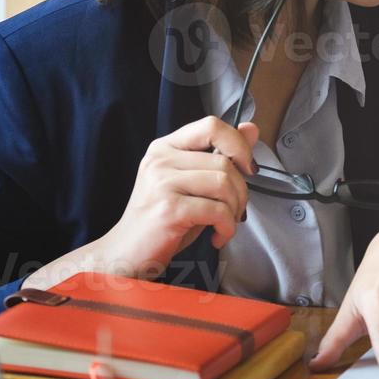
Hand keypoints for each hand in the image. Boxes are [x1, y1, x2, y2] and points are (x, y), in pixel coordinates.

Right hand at [23, 116, 259, 288]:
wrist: (127, 253)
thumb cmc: (164, 219)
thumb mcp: (193, 183)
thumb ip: (220, 154)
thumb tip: (252, 128)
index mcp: (166, 147)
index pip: (212, 125)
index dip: (238, 144)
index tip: (246, 168)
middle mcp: (161, 159)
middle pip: (224, 162)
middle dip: (241, 191)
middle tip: (234, 211)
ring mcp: (161, 183)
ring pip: (223, 184)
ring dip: (235, 210)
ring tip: (224, 224)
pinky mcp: (168, 209)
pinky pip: (217, 211)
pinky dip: (227, 227)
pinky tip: (218, 236)